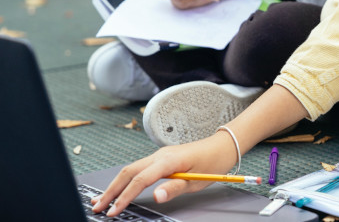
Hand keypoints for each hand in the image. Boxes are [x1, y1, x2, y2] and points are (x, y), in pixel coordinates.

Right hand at [91, 86, 308, 216]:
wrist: (223, 146)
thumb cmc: (213, 162)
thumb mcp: (197, 180)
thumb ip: (174, 188)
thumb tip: (156, 196)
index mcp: (168, 160)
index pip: (140, 179)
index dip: (124, 196)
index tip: (113, 211)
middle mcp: (160, 155)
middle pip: (128, 172)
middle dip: (111, 190)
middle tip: (97, 207)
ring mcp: (159, 155)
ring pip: (131, 169)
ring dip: (115, 184)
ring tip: (101, 200)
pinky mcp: (161, 158)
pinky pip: (138, 168)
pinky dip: (125, 179)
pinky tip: (119, 188)